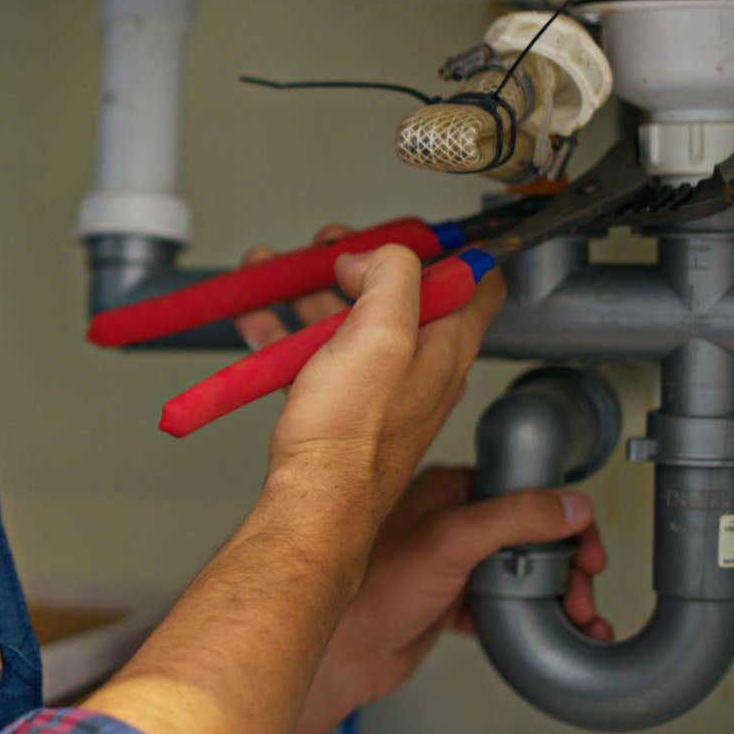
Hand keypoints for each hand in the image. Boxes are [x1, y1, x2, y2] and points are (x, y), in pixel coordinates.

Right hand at [233, 225, 507, 521]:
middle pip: (399, 294)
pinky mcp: (341, 407)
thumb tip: (374, 258)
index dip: (444, 245)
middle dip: (358, 261)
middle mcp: (420, 366)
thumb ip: (392, 277)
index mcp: (446, 346)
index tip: (406, 231)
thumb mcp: (380, 334)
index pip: (476, 281)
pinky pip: (315, 355)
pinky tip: (257, 320)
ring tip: (274, 273)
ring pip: (349, 321)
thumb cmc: (349, 437)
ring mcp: (379, 388)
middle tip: (327, 247)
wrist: (312, 502)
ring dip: (311, 291)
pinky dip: (286, 330)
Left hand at [289, 466, 611, 733]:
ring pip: (521, 570)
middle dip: (566, 564)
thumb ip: (512, 518)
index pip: (521, 488)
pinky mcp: (450, 600)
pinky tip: (556, 630)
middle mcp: (448, 521)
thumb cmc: (370, 589)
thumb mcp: (449, 541)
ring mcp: (451, 562)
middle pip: (529, 533)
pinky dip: (535, 617)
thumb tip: (569, 504)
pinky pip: (506, 604)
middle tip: (582, 590)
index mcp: (444, 490)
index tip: (586, 544)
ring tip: (578, 616)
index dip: (561, 516)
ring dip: (556, 592)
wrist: (341, 652)